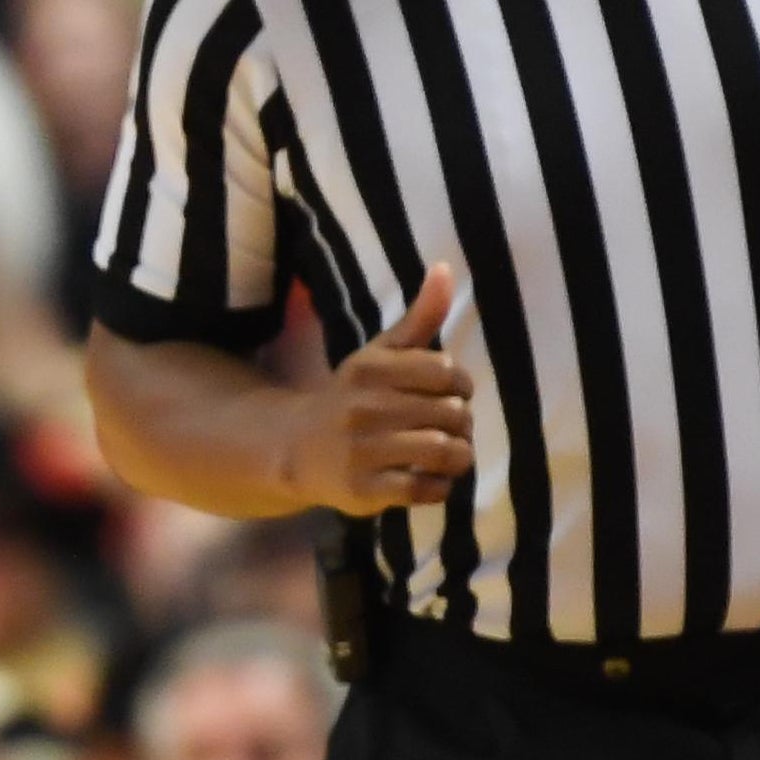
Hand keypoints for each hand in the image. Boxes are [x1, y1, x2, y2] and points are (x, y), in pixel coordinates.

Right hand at [282, 263, 474, 515]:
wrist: (297, 448)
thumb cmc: (353, 397)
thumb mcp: (379, 355)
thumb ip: (418, 318)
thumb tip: (445, 269)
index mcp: (369, 369)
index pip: (446, 372)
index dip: (460, 385)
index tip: (449, 392)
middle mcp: (363, 408)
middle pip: (452, 414)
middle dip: (462, 423)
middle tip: (449, 426)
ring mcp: (362, 451)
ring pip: (444, 451)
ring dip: (459, 455)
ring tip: (448, 453)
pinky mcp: (365, 490)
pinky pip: (426, 490)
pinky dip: (439, 486)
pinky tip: (429, 477)